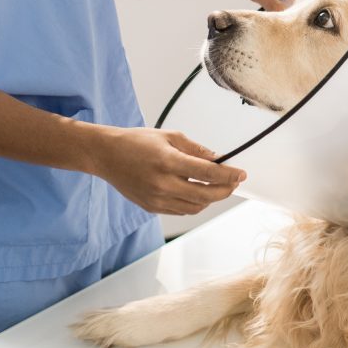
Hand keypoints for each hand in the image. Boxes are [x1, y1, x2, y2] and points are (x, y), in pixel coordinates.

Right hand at [88, 126, 246, 214]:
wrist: (106, 156)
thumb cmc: (136, 142)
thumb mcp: (169, 136)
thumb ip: (195, 149)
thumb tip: (218, 159)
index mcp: (168, 162)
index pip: (208, 173)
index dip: (229, 175)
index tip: (242, 174)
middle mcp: (163, 183)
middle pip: (205, 195)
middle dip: (225, 190)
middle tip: (234, 183)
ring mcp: (156, 199)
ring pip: (195, 207)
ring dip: (211, 199)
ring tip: (218, 187)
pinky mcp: (151, 207)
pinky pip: (181, 210)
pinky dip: (195, 204)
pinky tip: (199, 193)